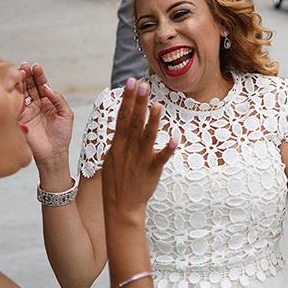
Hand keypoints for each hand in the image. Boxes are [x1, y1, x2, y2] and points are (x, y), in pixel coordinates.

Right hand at [18, 63, 73, 166]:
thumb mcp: (66, 115)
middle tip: (25, 66)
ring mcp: (27, 111)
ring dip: (20, 82)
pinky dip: (15, 95)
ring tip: (19, 71)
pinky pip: (16, 105)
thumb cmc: (62, 136)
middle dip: (27, 75)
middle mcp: (36, 104)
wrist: (53, 154)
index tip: (36, 66)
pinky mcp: (20, 119)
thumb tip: (47, 87)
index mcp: (48, 102)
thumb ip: (58, 100)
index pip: (42, 85)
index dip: (39, 75)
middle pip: (30, 86)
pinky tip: (15, 86)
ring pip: (22, 93)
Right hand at [102, 79, 175, 215]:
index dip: (127, 98)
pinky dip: (167, 150)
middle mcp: (129, 148)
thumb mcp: (113, 155)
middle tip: (142, 84)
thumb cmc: (116, 180)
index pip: (122, 116)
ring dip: (152, 121)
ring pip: (147, 137)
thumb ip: (120, 137)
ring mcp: (140, 159)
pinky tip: (175, 140)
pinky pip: (161, 159)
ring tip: (157, 105)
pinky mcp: (151, 171)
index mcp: (118, 143)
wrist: (120, 206)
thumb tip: (124, 119)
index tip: (131, 81)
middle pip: (134, 121)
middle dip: (138, 102)